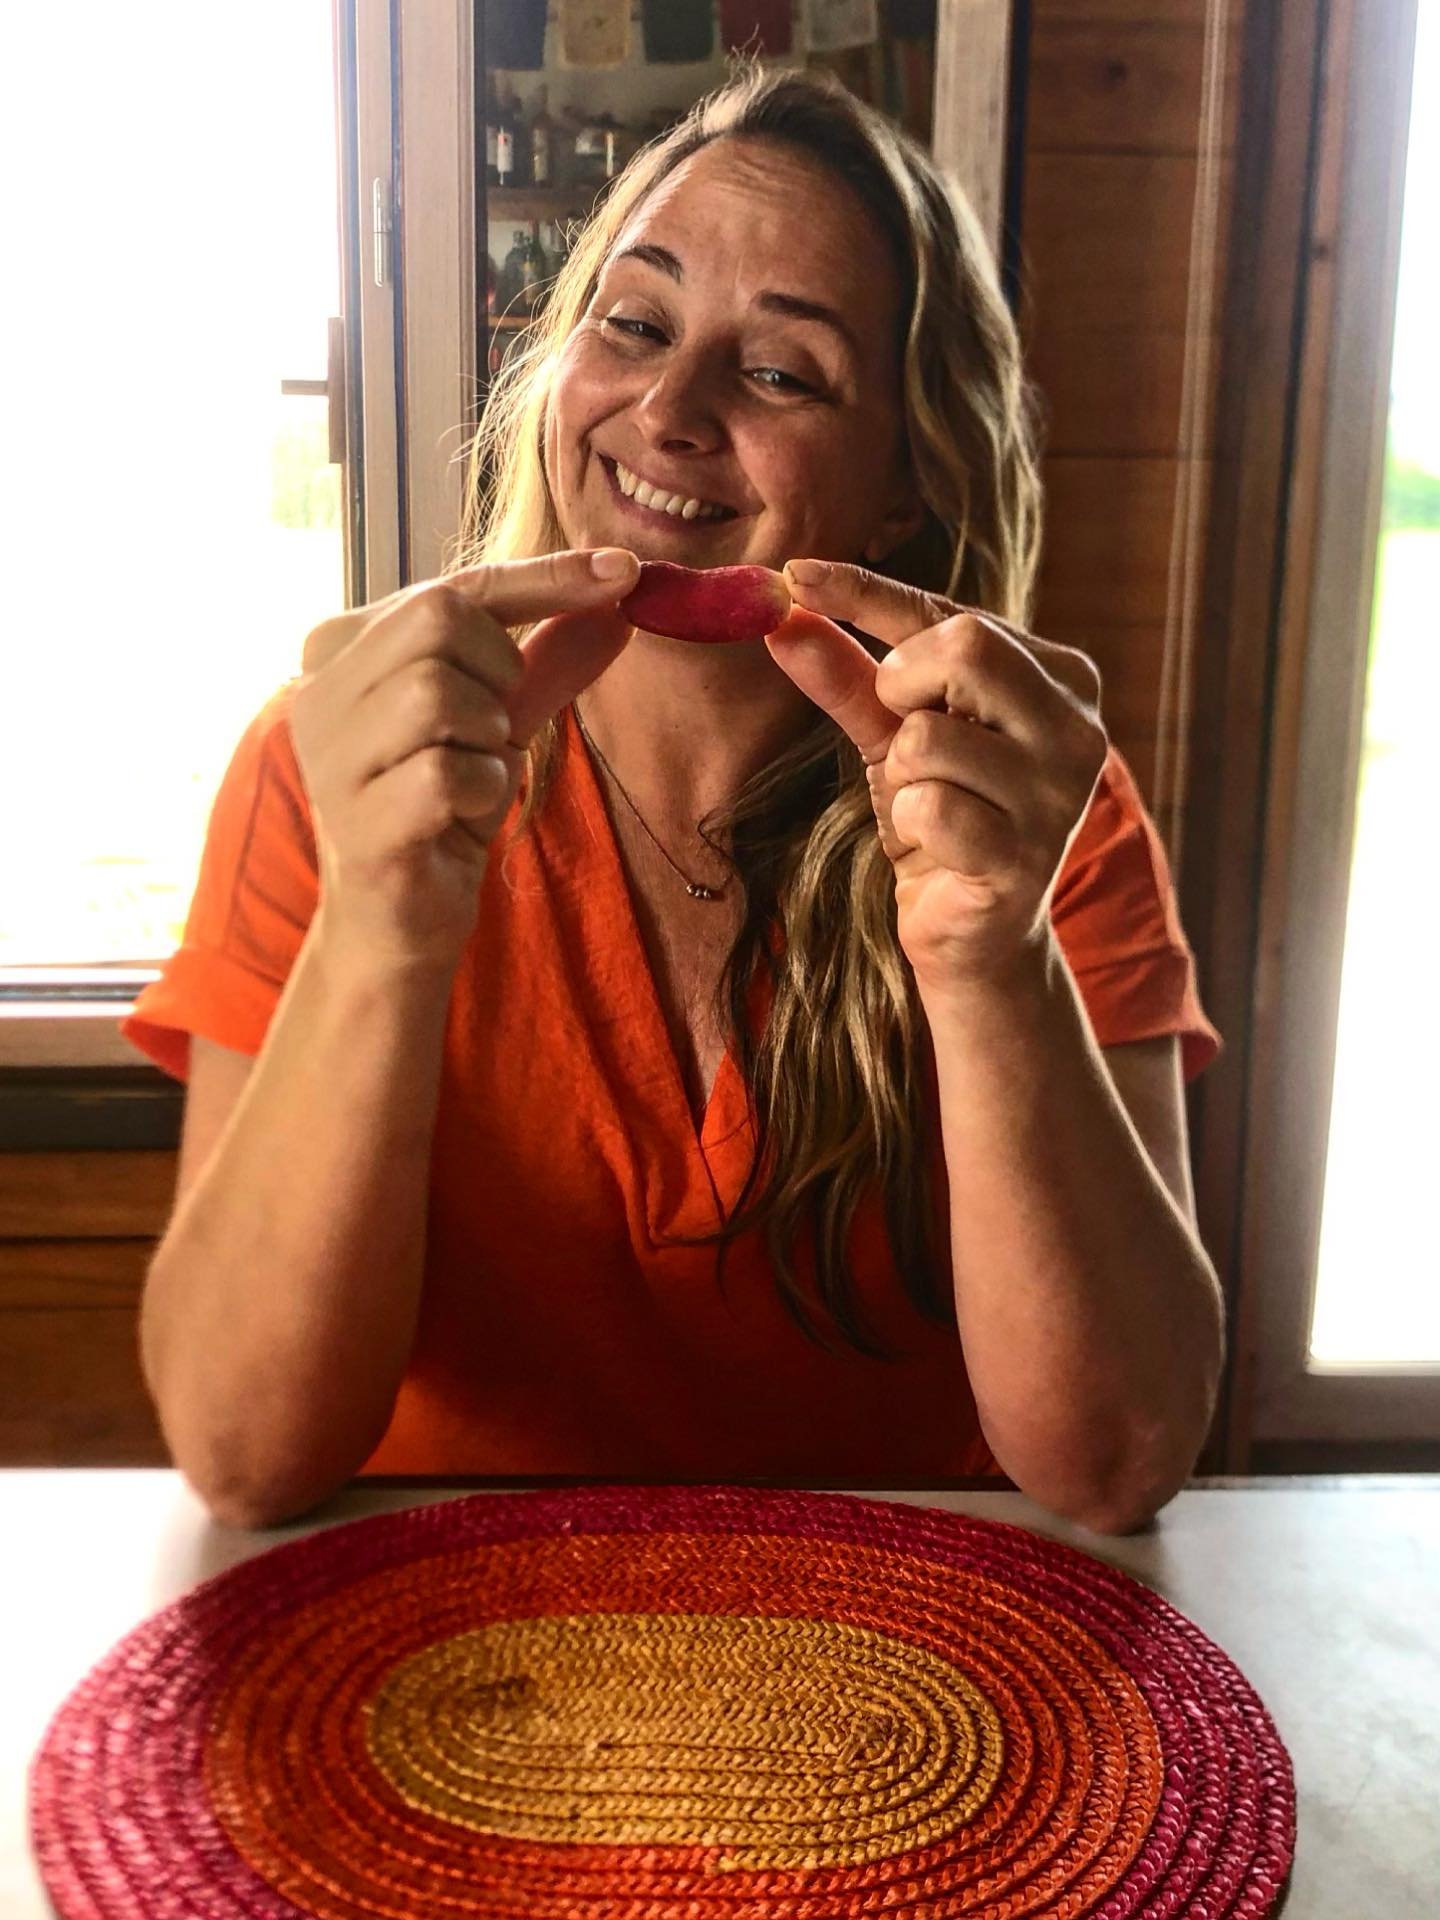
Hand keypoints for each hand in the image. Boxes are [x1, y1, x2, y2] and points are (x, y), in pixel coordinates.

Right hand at [291, 547, 638, 968]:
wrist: (399, 922)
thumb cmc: (441, 809)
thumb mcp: (499, 719)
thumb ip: (548, 658)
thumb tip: (619, 599)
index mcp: (339, 647)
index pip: (453, 587)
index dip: (545, 577)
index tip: (623, 571)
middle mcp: (317, 690)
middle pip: (440, 620)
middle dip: (499, 670)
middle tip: (495, 727)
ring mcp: (328, 756)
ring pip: (439, 692)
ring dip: (489, 738)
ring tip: (471, 776)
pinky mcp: (357, 820)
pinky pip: (448, 773)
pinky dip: (482, 790)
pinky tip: (459, 819)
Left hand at [767, 560, 1106, 992]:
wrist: (974, 937)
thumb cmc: (941, 820)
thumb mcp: (891, 736)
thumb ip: (846, 675)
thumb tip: (782, 615)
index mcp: (1062, 677)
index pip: (954, 612)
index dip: (868, 592)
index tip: (795, 573)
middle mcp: (1078, 727)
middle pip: (966, 646)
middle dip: (902, 685)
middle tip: (903, 732)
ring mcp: (1060, 795)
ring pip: (930, 736)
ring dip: (900, 773)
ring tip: (929, 806)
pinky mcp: (1026, 857)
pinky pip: (930, 808)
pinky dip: (910, 825)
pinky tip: (938, 849)